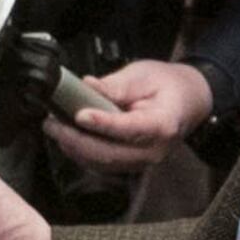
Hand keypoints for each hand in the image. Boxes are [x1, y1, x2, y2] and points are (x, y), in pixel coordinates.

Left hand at [46, 59, 214, 176]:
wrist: (187, 101)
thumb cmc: (167, 85)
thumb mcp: (144, 75)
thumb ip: (116, 85)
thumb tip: (87, 86)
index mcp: (162, 125)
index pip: (130, 129)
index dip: (103, 123)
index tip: (79, 115)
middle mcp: (154, 150)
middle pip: (111, 154)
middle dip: (76, 140)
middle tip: (52, 124)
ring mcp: (143, 161)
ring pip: (103, 163)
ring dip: (74, 148)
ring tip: (53, 128)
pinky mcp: (131, 164)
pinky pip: (103, 164)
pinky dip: (81, 153)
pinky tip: (66, 138)